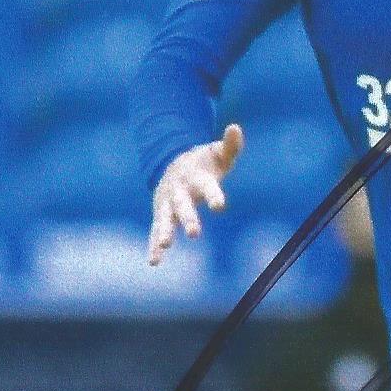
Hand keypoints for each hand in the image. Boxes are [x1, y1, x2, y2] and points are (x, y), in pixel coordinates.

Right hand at [146, 124, 242, 264]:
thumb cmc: (203, 162)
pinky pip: (155, 230)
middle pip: (183, 205)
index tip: (219, 206)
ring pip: (165, 218)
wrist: (174, 164)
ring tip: (165, 246)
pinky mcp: (161, 214)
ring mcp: (168, 203)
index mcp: (196, 177)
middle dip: (188, 218)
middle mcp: (180, 191)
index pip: (207, 187)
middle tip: (194, 233)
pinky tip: (154, 262)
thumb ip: (230, 145)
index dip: (213, 195)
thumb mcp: (218, 153)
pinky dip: (154, 246)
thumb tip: (236, 128)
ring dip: (164, 232)